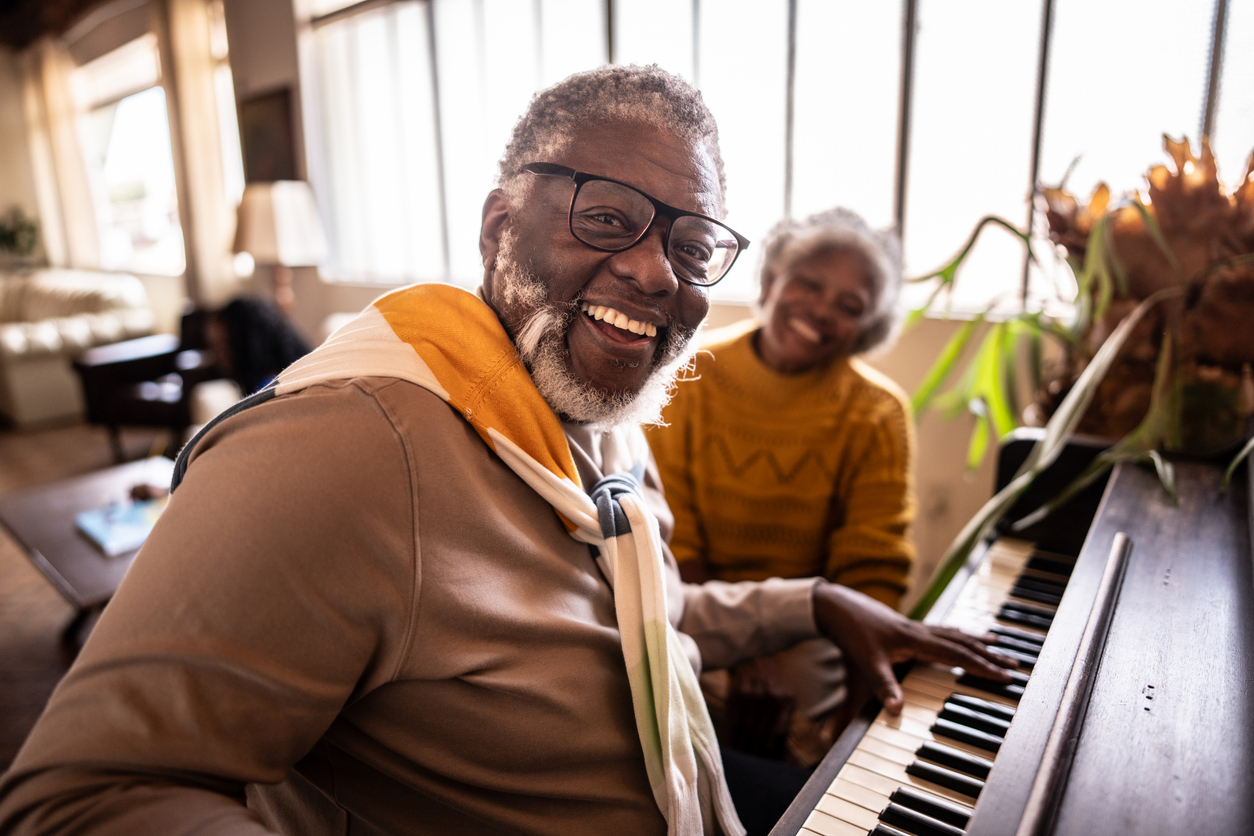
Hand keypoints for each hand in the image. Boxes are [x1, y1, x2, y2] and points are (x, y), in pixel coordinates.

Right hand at [724, 657, 794, 757]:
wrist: (752, 656)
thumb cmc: (771, 679)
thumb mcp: (786, 694)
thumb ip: (785, 718)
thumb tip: (781, 748)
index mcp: (786, 699)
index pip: (779, 733)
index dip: (773, 751)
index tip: (768, 763)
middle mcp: (770, 697)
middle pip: (762, 733)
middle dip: (757, 752)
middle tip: (753, 766)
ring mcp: (752, 695)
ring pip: (747, 729)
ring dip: (744, 746)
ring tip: (742, 759)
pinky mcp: (736, 694)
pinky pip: (734, 720)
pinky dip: (732, 734)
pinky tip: (732, 744)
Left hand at [812, 582, 1015, 714]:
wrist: (835, 606)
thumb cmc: (850, 634)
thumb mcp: (866, 664)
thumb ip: (883, 688)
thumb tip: (897, 712)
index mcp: (916, 640)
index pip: (957, 655)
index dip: (982, 666)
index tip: (1005, 676)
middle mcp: (920, 631)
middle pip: (963, 642)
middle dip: (989, 655)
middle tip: (1015, 664)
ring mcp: (914, 627)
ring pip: (953, 633)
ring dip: (976, 641)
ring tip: (997, 643)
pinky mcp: (906, 626)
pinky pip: (940, 630)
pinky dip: (957, 633)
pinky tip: (959, 634)